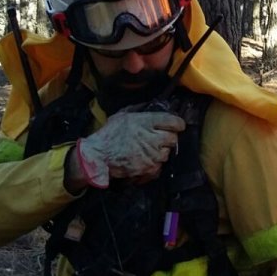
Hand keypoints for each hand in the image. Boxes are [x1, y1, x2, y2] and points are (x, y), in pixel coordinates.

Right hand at [70, 111, 184, 188]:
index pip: (174, 121)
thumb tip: (149, 107)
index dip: (177, 124)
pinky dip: (154, 164)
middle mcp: (152, 137)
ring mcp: (152, 154)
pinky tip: (145, 160)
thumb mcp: (123, 115)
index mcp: (147, 122)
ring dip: (161, 151)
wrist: (98, 156)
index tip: (176, 125)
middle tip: (159, 139)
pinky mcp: (149, 168)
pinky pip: (160, 166)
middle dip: (168, 138)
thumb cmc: (109, 135)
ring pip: (167, 153)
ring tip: (148, 150)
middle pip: (174, 138)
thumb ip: (139, 111)